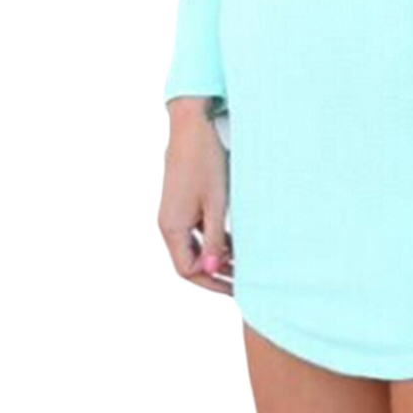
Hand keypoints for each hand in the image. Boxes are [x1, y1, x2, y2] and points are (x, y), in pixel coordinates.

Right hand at [158, 97, 233, 294]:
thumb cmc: (205, 160)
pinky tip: (236, 239)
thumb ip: (215, 238)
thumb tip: (214, 270)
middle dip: (215, 273)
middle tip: (243, 280)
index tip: (236, 288)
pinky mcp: (183, 200)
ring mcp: (175, 211)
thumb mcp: (215, 202)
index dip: (211, 282)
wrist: (193, 125)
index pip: (187, 270)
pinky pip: (196, 229)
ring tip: (244, 261)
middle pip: (189, 260)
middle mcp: (168, 223)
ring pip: (194, 245)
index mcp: (171, 227)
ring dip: (216, 255)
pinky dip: (214, 238)